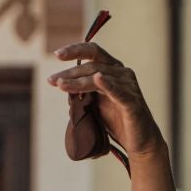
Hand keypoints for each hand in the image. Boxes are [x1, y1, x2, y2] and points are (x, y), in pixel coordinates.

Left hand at [48, 43, 163, 162]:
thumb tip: (61, 83)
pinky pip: (119, 92)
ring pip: (100, 78)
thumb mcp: (95, 102)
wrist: (138, 140)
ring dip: (78, 82)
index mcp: (113, 69)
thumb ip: (82, 90)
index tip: (57, 54)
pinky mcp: (132, 102)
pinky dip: (108, 85)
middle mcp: (122, 73)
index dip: (76, 50)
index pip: (93, 52)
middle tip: (51, 80)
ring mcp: (129, 86)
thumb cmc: (117, 120)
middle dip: (70, 72)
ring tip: (61, 85)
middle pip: (92, 66)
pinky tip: (98, 79)